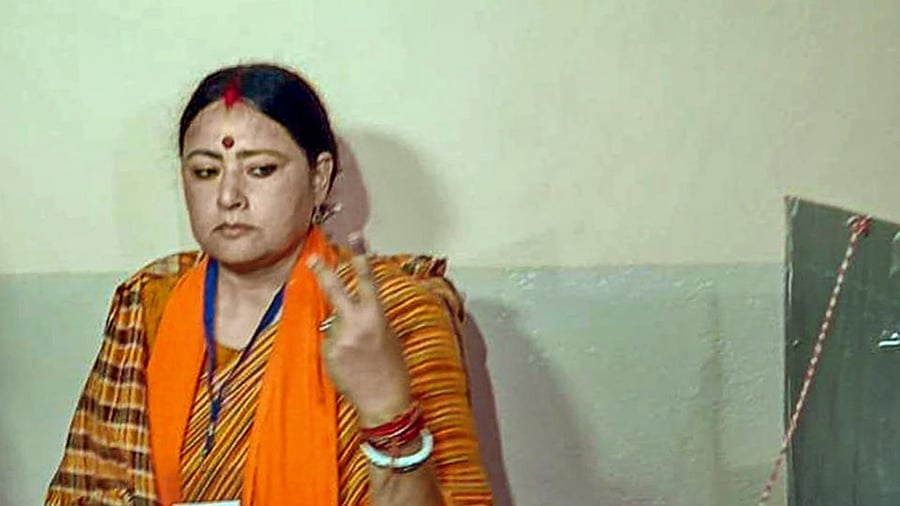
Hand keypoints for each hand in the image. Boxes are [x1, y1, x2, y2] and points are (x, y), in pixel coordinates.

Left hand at [307, 235, 412, 426]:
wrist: (384, 402)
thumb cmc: (393, 369)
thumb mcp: (388, 335)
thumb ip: (369, 317)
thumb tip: (352, 307)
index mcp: (376, 316)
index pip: (366, 279)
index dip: (360, 256)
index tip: (355, 237)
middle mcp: (355, 324)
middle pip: (334, 291)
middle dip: (323, 273)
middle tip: (312, 259)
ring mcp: (338, 339)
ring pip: (332, 323)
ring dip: (341, 332)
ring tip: (358, 355)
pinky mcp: (327, 353)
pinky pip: (328, 342)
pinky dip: (336, 348)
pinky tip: (350, 363)